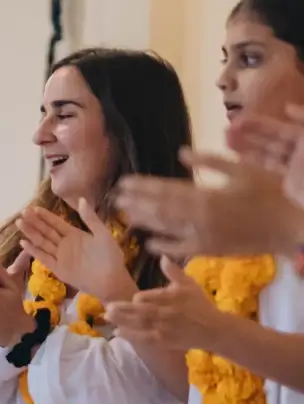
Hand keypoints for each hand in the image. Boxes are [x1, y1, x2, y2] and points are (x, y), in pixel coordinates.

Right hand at [18, 198, 135, 300]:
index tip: (33, 208)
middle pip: (46, 231)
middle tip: (22, 213)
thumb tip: (81, 199)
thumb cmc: (110, 257)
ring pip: (42, 242)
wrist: (112, 280)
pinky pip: (44, 258)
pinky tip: (23, 243)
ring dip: (30, 233)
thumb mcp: (102, 233)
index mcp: (75, 235)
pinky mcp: (58, 269)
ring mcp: (60, 257)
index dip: (45, 216)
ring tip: (19, 223)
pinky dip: (34, 251)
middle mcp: (65, 244)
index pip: (56, 223)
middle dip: (34, 222)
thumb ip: (90, 218)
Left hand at [105, 257, 221, 350]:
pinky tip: (117, 332)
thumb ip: (174, 272)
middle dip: (125, 309)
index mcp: (174, 297)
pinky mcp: (163, 340)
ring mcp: (164, 328)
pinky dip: (130, 336)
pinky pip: (144, 338)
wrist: (213, 329)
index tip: (133, 298)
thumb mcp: (189, 284)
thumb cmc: (199, 304)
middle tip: (108, 307)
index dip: (142, 298)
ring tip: (107, 316)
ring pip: (141, 324)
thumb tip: (162, 257)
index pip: (154, 297)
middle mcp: (168, 313)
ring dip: (123, 321)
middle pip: (143, 311)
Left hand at [117, 148, 299, 257]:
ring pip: (166, 229)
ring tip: (126, 215)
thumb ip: (210, 162)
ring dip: (144, 222)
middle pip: (159, 210)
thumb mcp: (243, 171)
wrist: (290, 226)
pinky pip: (181, 249)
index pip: (165, 190)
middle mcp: (199, 218)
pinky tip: (149, 243)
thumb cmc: (271, 192)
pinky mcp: (211, 250)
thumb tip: (181, 152)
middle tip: (116, 198)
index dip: (142, 187)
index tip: (124, 182)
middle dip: (136, 203)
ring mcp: (203, 237)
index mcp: (206, 196)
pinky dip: (164, 246)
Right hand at [227, 103, 303, 205]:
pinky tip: (240, 158)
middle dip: (248, 134)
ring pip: (266, 154)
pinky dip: (255, 163)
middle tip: (225, 130)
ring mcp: (293, 166)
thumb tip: (287, 107)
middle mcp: (299, 149)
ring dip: (246, 147)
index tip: (238, 120)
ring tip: (225, 141)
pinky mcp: (289, 182)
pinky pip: (270, 170)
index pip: (279, 128)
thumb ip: (302, 118)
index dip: (259, 124)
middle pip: (270, 140)